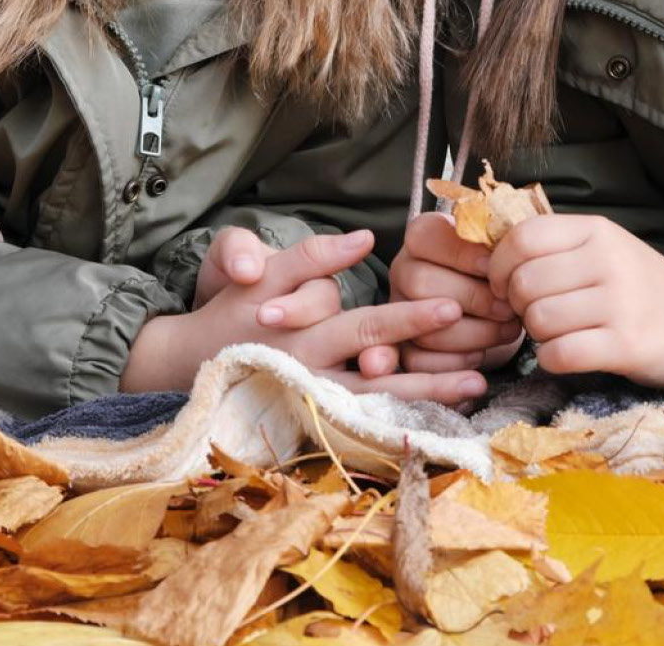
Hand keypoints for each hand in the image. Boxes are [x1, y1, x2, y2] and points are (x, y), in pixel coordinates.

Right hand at [124, 230, 488, 402]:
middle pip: (376, 369)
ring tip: (474, 385)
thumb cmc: (231, 310)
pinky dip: (401, 421)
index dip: (406, 318)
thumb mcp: (258, 272)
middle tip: (478, 362)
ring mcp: (311, 401)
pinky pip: (363, 424)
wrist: (185, 365)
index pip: (361, 324)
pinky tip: (442, 415)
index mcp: (299, 330)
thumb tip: (362, 239)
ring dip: (425, 395)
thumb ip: (309, 256)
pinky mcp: (311, 422)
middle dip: (428, 365)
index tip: (449, 306)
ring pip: (376, 401)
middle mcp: (309, 369)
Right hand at [386, 213, 524, 378]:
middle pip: (421, 283)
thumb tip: (501, 244)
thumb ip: (496, 242)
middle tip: (508, 308)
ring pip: (423, 324)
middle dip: (475, 299)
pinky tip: (483, 353)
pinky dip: (459, 361)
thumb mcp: (500, 250)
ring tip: (507, 330)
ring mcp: (400, 313)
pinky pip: (422, 362)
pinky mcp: (406, 350)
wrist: (499, 310)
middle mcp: (403, 272)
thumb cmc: (500, 273)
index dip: (464, 254)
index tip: (496, 267)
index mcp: (421, 238)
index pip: (426, 236)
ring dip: (475, 334)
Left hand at [488, 214, 663, 388]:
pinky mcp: (627, 345)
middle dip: (517, 306)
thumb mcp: (607, 249)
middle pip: (524, 283)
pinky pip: (560, 354)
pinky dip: (552, 359)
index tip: (503, 284)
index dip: (499, 266)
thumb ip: (558, 247)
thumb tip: (492, 258)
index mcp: (598, 231)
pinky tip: (566, 354)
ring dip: (536, 334)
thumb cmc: (643, 289)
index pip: (522, 239)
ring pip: (539, 320)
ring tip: (558, 333)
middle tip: (535, 314)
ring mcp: (620, 303)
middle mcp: (609, 261)